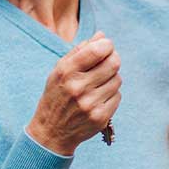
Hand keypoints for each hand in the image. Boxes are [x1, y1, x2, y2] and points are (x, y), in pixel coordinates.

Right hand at [25, 33, 120, 155]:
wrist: (51, 132)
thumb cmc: (56, 96)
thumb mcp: (59, 71)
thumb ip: (80, 51)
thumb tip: (102, 36)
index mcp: (66, 72)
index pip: (97, 50)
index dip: (107, 45)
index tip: (106, 46)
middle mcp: (78, 88)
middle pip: (113, 63)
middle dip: (113, 59)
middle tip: (108, 61)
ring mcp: (90, 104)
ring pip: (117, 80)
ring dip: (112, 78)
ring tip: (99, 83)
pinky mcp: (100, 117)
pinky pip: (118, 96)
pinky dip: (112, 94)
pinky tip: (99, 98)